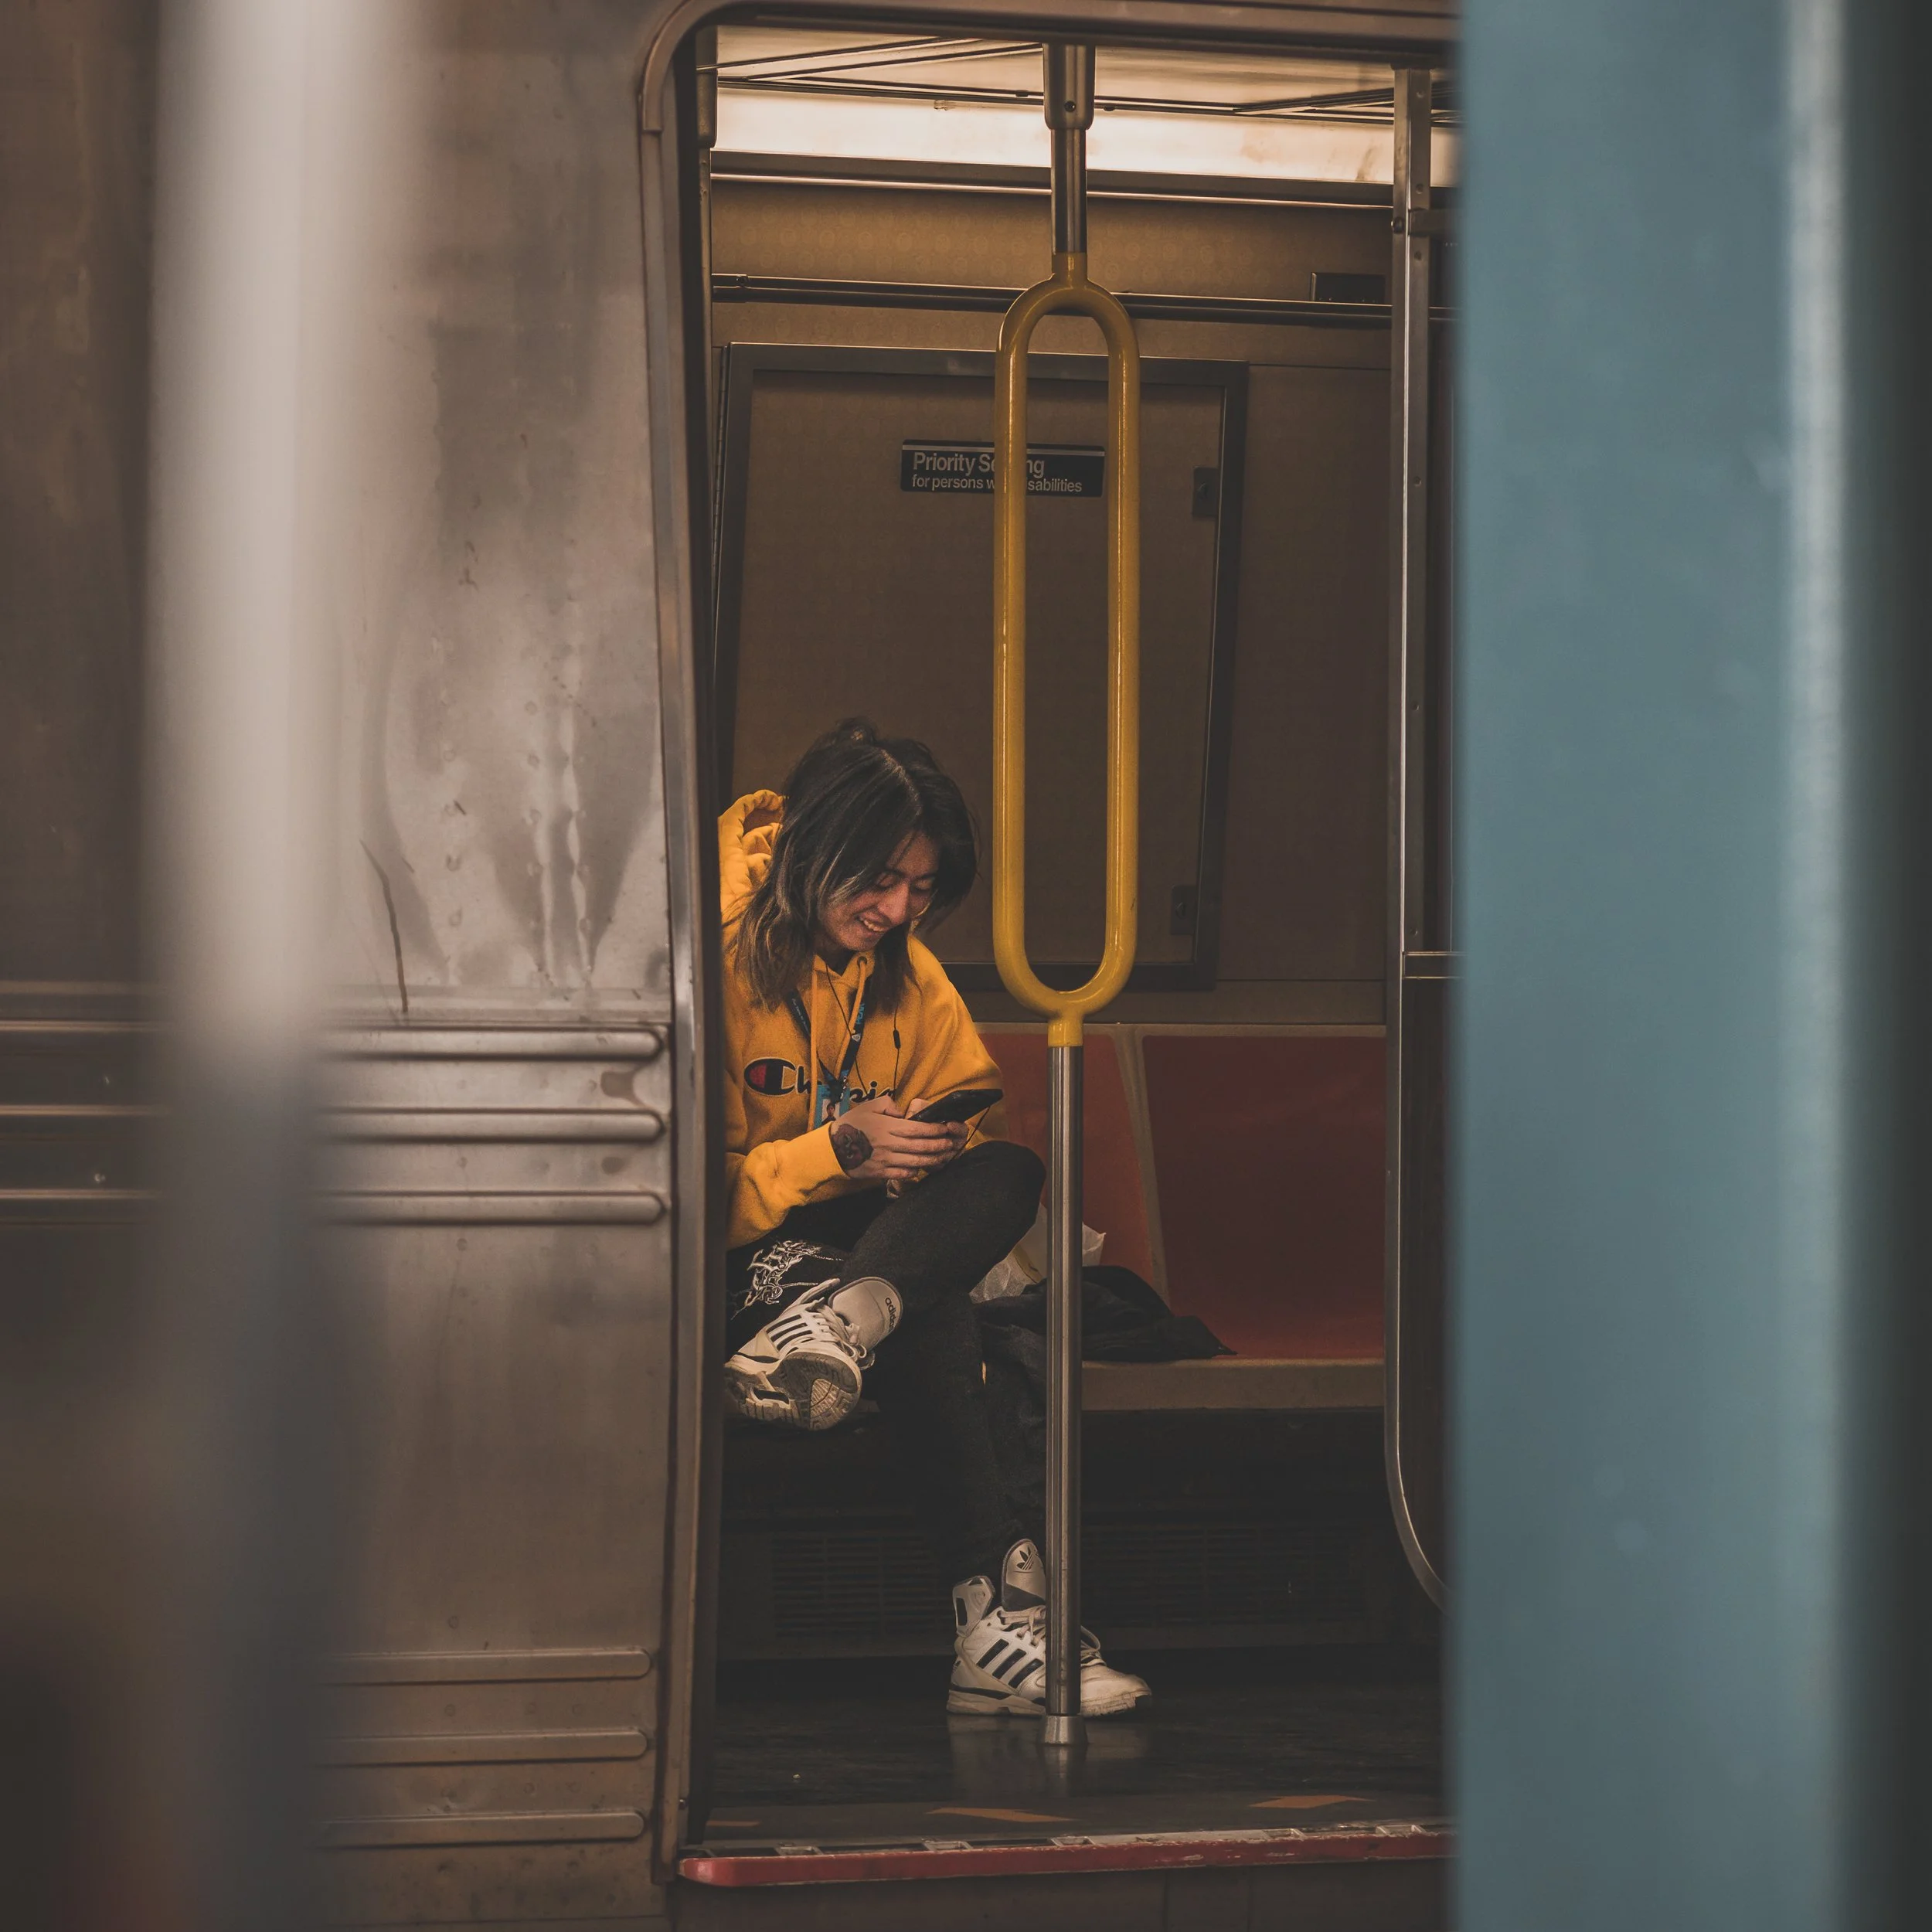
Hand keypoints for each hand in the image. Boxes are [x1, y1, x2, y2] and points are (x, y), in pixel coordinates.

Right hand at [829, 1095, 966, 1185]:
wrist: (831, 1150)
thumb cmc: (849, 1126)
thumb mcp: (867, 1107)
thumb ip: (888, 1105)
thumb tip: (903, 1112)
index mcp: (887, 1126)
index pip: (918, 1128)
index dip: (935, 1129)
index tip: (946, 1128)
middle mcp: (889, 1144)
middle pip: (921, 1146)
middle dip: (940, 1145)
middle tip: (952, 1144)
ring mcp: (886, 1160)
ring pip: (916, 1161)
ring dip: (933, 1159)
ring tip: (944, 1157)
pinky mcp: (881, 1173)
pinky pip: (903, 1173)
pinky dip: (915, 1171)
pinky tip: (922, 1167)